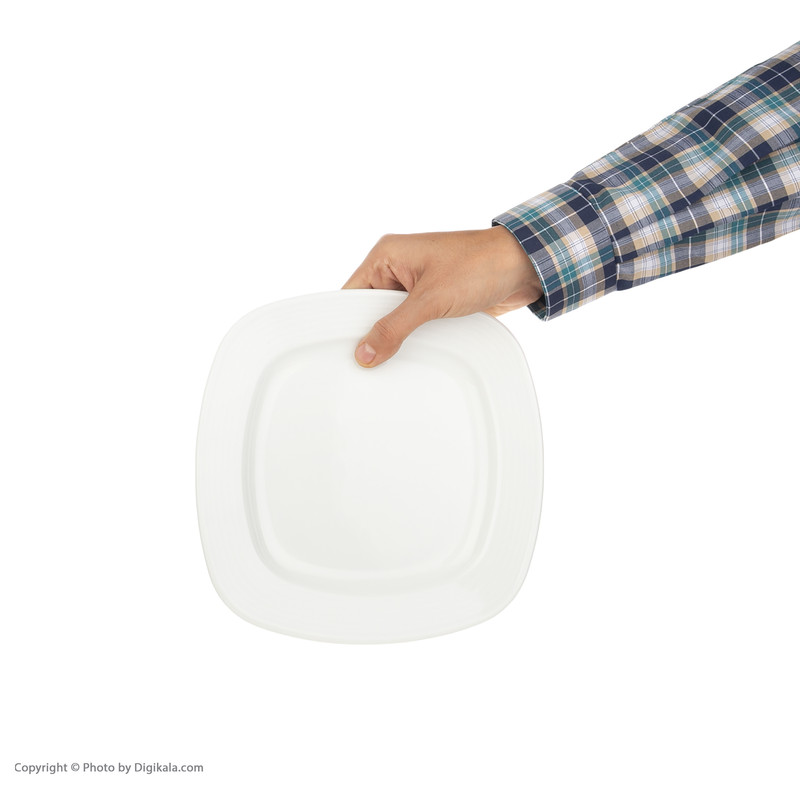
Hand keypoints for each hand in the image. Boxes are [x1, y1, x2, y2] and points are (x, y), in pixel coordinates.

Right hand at [342, 227, 542, 366]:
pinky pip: (414, 325)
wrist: (525, 266)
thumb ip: (394, 327)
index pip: (351, 293)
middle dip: (373, 334)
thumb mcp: (430, 299)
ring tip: (390, 361)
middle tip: (367, 363)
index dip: (345, 323)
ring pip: (393, 320)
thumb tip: (365, 352)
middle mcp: (398, 269)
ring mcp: (417, 286)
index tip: (343, 352)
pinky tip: (414, 355)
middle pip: (370, 310)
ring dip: (396, 338)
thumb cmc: (480, 265)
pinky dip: (415, 339)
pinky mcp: (435, 301)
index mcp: (387, 255)